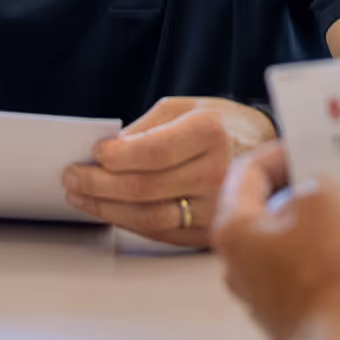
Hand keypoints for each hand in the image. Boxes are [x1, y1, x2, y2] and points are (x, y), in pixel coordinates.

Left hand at [62, 96, 276, 245]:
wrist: (267, 151)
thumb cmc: (223, 125)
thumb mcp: (188, 108)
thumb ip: (148, 126)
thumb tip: (108, 150)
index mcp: (210, 133)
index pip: (153, 152)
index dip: (117, 156)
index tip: (94, 152)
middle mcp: (217, 171)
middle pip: (144, 186)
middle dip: (98, 183)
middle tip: (71, 176)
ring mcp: (215, 207)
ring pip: (147, 215)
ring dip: (105, 208)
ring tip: (80, 196)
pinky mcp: (209, 231)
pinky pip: (158, 232)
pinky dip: (126, 222)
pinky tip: (107, 210)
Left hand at [212, 143, 339, 339]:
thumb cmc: (327, 273)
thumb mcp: (324, 203)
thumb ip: (313, 183)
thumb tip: (313, 188)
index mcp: (234, 229)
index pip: (245, 172)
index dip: (277, 151)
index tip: (305, 145)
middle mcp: (236, 264)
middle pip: (263, 209)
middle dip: (298, 188)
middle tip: (331, 173)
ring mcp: (259, 294)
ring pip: (284, 241)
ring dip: (313, 222)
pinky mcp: (286, 316)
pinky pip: (301, 271)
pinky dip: (322, 254)